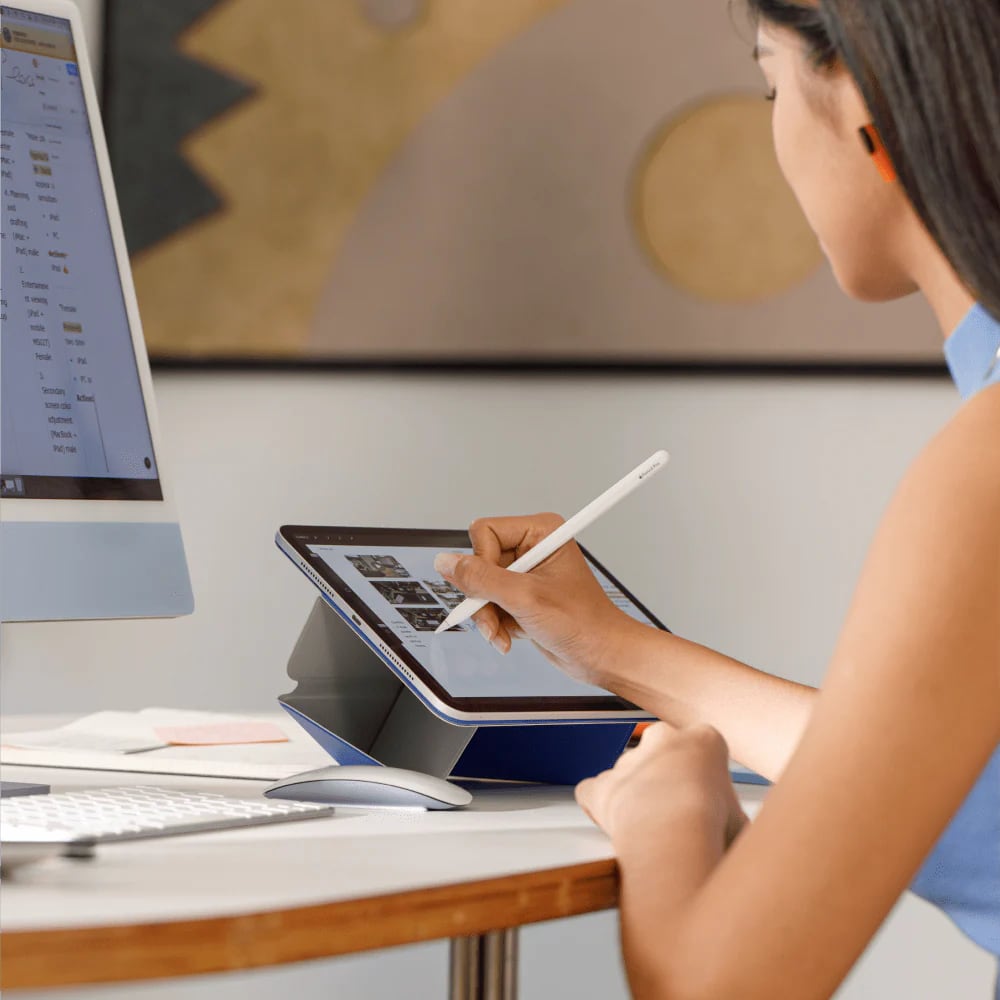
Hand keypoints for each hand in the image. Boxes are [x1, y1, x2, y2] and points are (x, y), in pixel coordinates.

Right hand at [434, 513, 643, 686]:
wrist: (601, 656)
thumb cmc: (584, 623)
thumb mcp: (526, 598)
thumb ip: (482, 579)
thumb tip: (445, 562)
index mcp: (540, 532)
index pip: (484, 532)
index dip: (482, 563)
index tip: (493, 589)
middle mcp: (531, 548)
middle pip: (478, 562)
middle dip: (483, 597)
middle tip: (494, 617)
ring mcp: (524, 574)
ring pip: (479, 586)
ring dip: (487, 615)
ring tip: (501, 633)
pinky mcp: (520, 596)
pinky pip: (488, 604)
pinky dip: (494, 624)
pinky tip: (508, 636)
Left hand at [576, 722, 747, 847]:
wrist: (672, 833)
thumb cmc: (713, 827)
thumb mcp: (745, 820)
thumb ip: (736, 817)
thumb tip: (743, 838)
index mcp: (704, 740)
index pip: (705, 749)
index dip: (706, 780)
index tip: (709, 804)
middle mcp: (662, 739)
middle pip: (664, 752)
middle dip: (670, 778)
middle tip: (681, 815)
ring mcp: (629, 760)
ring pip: (631, 773)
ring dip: (639, 796)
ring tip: (653, 832)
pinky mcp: (601, 784)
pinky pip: (595, 791)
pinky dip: (601, 806)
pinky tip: (615, 826)